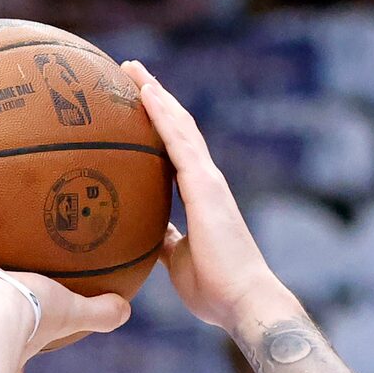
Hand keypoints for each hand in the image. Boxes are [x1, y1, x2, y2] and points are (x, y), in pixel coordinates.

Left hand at [123, 61, 283, 335]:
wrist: (243, 302)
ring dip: (155, 94)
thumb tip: (145, 232)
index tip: (136, 103)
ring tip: (132, 70)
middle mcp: (206, 180)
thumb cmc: (214, 289)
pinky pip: (179, 142)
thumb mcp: (176, 259)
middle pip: (177, 128)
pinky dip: (162, 114)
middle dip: (154, 98)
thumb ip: (164, 239)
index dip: (157, 123)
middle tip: (130, 73)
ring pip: (179, 125)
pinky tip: (146, 93)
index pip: (174, 150)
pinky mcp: (206, 186)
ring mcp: (208, 180)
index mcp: (200, 196)